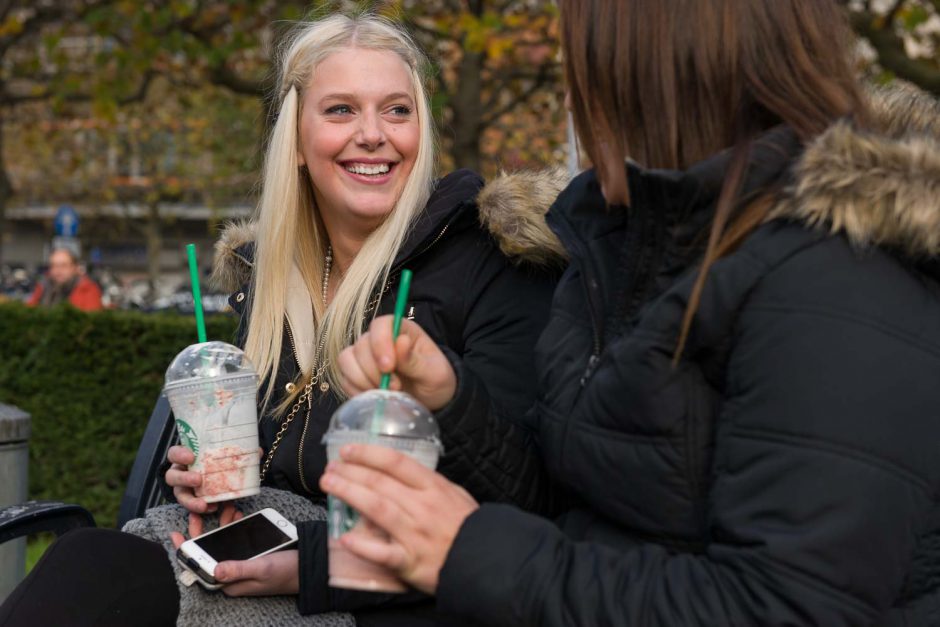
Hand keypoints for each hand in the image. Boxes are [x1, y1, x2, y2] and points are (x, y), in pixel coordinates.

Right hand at [164, 445, 261, 513]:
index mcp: (186, 457)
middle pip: (172, 476)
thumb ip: (239, 453)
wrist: (218, 478)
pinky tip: (211, 508)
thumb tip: (257, 451)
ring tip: (204, 504)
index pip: (174, 453)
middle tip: (198, 480)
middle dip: (184, 478)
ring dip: (190, 500)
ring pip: (179, 495)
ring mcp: (183, 488)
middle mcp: (181, 472)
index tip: (191, 456)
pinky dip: (200, 508)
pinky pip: (190, 506)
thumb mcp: (225, 456)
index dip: (180, 454)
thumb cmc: (216, 463)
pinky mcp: (189, 500)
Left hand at [169, 505, 296, 595]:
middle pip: (208, 552)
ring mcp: (240, 565)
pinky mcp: (249, 557)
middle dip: (203, 531)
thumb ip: (238, 569)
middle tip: (198, 513)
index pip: (200, 567)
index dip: (186, 551)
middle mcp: (231, 575)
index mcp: (229, 583)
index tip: (175, 534)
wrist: (307, 569)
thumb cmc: (286, 572)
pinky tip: (236, 516)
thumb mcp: (262, 568)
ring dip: (221, 526)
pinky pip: (234, 541)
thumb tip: (215, 569)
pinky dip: (233, 527)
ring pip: (222, 544)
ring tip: (225, 510)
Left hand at [319, 444, 477, 594]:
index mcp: (434, 488)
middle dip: (351, 472)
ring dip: (349, 494)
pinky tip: (344, 539)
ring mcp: (415, 534)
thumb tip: (402, 472)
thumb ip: (429, 483)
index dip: (369, 454)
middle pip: (380, 483)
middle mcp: (422, 507)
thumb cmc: (469, 528)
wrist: (487, 562)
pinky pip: (383, 553)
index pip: (397, 463)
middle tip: (329, 468)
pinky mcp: (410, 562)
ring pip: (377, 508)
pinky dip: (363, 546)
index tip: (348, 450)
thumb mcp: (455, 495)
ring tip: (329, 485)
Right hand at [338, 316, 456, 410]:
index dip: (380, 344)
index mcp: (401, 330)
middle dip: (374, 371)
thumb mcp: (434, 373)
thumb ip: (415, 360)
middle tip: (395, 387)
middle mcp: (379, 338)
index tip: (389, 367)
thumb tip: (400, 342)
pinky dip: (357, 391)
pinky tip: (375, 397)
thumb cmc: (435, 380)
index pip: (380, 325)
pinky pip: (344, 379)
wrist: (429, 399)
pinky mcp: (356, 373)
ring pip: (346, 360)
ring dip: (363, 380)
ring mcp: (364, 356)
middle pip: (361, 346)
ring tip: (385, 393)